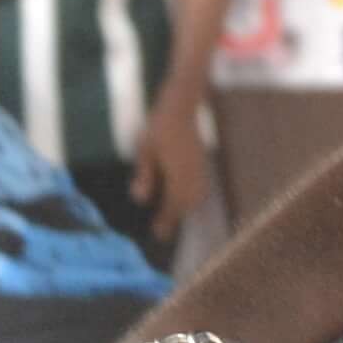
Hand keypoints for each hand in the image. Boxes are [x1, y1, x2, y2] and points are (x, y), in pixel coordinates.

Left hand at [132, 88, 223, 238]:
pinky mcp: (202, 164)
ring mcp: (200, 169)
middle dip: (176, 218)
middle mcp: (192, 174)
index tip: (157, 234)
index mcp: (176, 173)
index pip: (173, 203)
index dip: (165, 221)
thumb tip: (141, 200)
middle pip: (187, 204)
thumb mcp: (145, 151)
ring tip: (171, 218)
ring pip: (196, 197)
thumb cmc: (159, 127)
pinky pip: (200, 187)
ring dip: (185, 209)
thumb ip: (144, 176)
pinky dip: (191, 198)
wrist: (181, 107)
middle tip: (162, 232)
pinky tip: (183, 199)